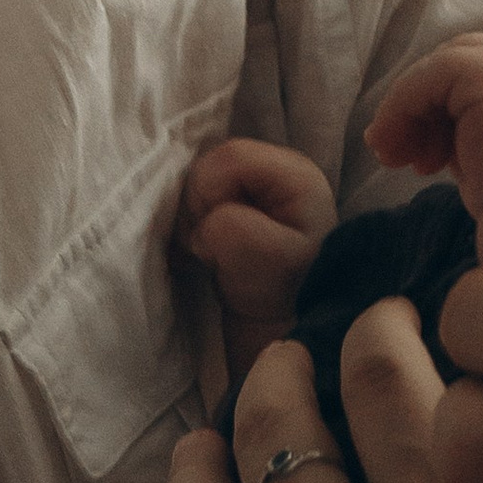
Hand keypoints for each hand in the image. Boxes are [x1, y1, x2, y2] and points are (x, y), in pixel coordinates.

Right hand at [175, 139, 337, 371]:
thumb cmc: (289, 294)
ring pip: (195, 185)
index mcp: (293, 174)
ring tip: (209, 256)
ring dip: (190, 221)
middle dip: (197, 210)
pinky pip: (196, 202)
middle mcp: (274, 171)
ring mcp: (253, 188)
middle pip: (207, 167)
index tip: (214, 240)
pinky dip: (190, 226)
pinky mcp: (236, 205)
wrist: (287, 325)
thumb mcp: (271, 263)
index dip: (209, 195)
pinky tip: (202, 254)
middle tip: (210, 252)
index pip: (229, 158)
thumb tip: (206, 224)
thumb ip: (234, 231)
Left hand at [366, 32, 482, 218]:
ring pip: (444, 66)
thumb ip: (476, 129)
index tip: (425, 159)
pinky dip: (400, 108)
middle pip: (464, 60)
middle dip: (426, 106)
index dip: (448, 109)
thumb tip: (425, 127)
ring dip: (408, 111)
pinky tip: (393, 149)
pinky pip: (430, 75)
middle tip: (401, 155)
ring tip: (394, 158)